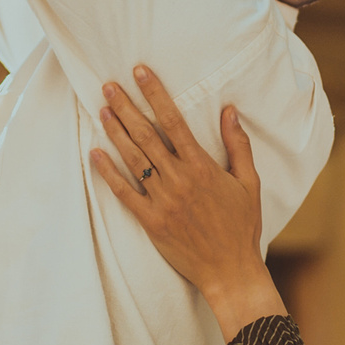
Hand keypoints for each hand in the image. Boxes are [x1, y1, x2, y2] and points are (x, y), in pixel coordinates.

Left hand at [91, 66, 287, 343]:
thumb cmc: (242, 227)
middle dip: (126, 107)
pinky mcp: (151, 221)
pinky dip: (109, 173)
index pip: (174, 121)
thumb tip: (230, 111)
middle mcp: (180, 180)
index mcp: (202, 166)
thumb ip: (238, 145)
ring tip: (101, 110)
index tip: (140, 72)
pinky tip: (95, 154)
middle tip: (108, 85)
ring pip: (133, 159)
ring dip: (115, 132)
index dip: (155, 94)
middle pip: (146, 135)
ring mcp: (163, 201)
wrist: (231, 271)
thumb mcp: (249, 182)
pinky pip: (125, 193)